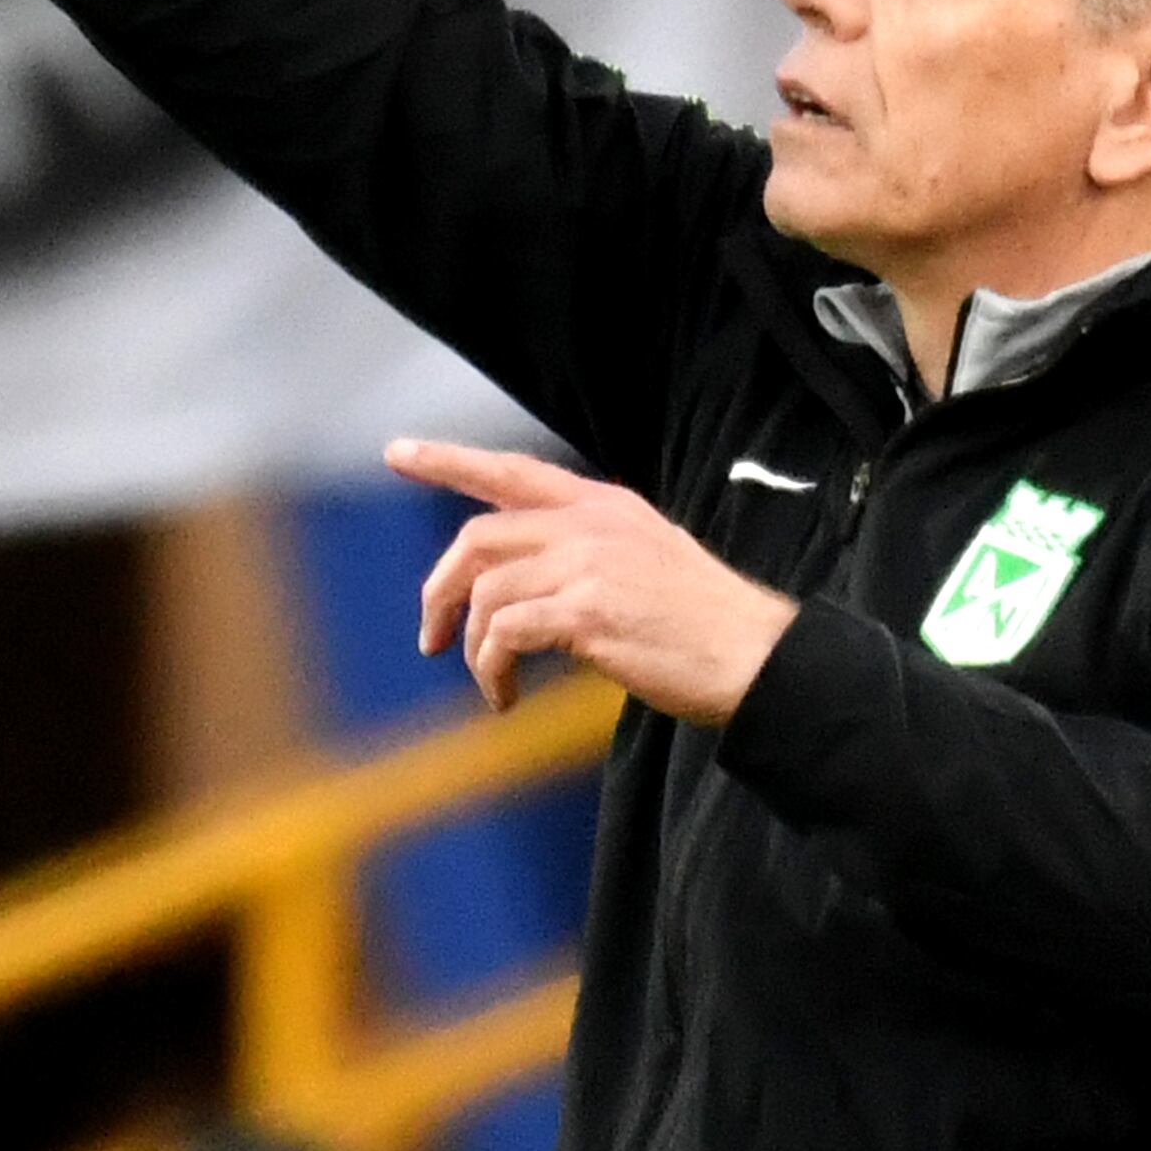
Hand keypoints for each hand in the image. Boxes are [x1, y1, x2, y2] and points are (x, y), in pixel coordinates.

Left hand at [389, 440, 800, 724]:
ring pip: (486, 594)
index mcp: (604, 505)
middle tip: (431, 637)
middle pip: (477, 539)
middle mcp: (591, 524)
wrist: (754, 656)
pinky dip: (491, 671)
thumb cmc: (702, 623)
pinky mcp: (586, 613)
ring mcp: (588, 565)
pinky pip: (504, 635)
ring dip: (473, 648)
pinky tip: (506, 697)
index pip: (511, 472)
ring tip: (493, 684)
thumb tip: (521, 584)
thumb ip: (587, 552)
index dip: (448, 461)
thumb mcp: (647, 558)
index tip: (397, 453)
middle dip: (441, 590)